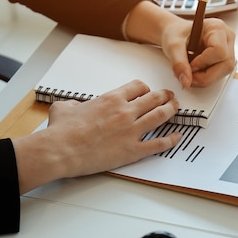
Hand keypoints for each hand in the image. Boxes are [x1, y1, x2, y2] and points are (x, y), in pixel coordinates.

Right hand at [13, 80, 181, 193]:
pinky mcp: (133, 150)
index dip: (145, 89)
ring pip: (161, 115)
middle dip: (165, 96)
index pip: (138, 87)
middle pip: (154, 98)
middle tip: (170, 97)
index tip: (147, 93)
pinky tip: (177, 137)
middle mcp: (125, 111)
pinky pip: (159, 143)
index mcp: (111, 99)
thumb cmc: (61, 131)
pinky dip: (171, 140)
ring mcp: (131, 130)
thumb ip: (74, 104)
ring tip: (176, 109)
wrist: (60, 150)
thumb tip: (74, 106)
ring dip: (171, 110)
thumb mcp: (64, 107)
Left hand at [124, 1, 235, 88]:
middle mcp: (227, 37)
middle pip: (226, 64)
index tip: (190, 65)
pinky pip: (221, 73)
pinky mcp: (225, 58)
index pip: (219, 51)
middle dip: (206, 73)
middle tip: (188, 74)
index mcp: (217, 28)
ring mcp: (228, 48)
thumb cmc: (173, 33)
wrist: (171, 33)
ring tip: (190, 73)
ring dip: (207, 77)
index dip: (204, 63)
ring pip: (225, 71)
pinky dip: (207, 76)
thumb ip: (178, 64)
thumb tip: (185, 81)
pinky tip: (195, 72)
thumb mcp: (171, 46)